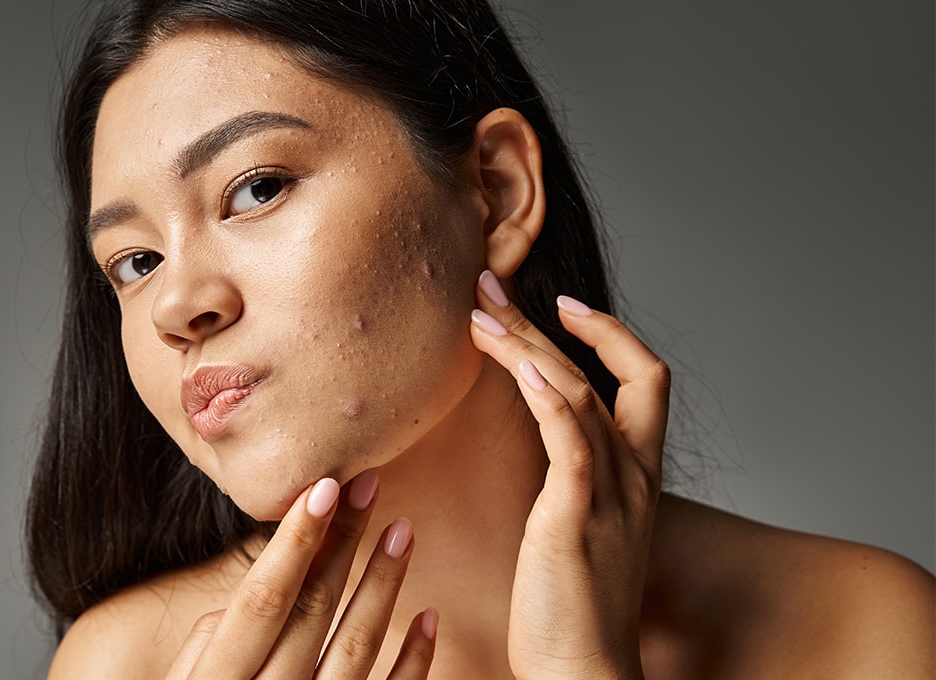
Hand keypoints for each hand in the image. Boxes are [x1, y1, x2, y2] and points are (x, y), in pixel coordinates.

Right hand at [165, 472, 438, 678]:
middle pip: (313, 613)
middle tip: (371, 483)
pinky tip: (429, 616)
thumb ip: (205, 653)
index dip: (293, 545)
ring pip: (357, 649)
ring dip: (383, 586)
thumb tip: (245, 599)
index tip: (322, 488)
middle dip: (343, 544)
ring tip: (405, 529)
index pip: (261, 603)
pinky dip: (414, 661)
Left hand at [470, 271, 668, 679]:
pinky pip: (572, 441)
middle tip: (490, 288)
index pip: (646, 381)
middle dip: (553, 322)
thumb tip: (537, 442)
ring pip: (581, 393)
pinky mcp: (577, 519)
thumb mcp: (578, 529)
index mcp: (637, 478)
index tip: (561, 305)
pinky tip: (521, 364)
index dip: (611, 334)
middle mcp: (635, 478)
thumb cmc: (571, 608)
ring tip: (479, 315)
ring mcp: (611, 497)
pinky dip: (549, 395)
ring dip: (529, 345)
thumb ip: (570, 481)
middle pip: (619, 371)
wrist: (584, 672)